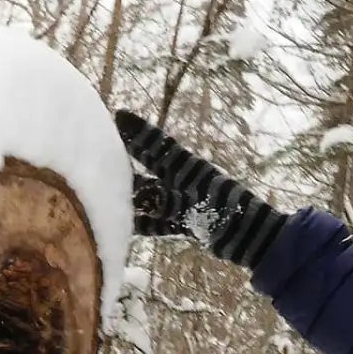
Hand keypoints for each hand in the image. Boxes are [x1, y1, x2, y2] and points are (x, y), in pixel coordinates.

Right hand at [114, 110, 288, 269]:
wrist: (251, 237)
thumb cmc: (226, 211)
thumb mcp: (196, 200)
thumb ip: (169, 197)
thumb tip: (143, 196)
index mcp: (187, 168)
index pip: (157, 145)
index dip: (139, 132)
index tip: (118, 116)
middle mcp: (183, 181)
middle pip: (150, 167)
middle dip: (128, 161)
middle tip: (102, 154)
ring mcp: (184, 202)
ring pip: (151, 196)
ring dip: (132, 196)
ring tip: (107, 194)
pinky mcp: (187, 223)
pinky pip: (159, 222)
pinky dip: (145, 223)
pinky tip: (127, 227)